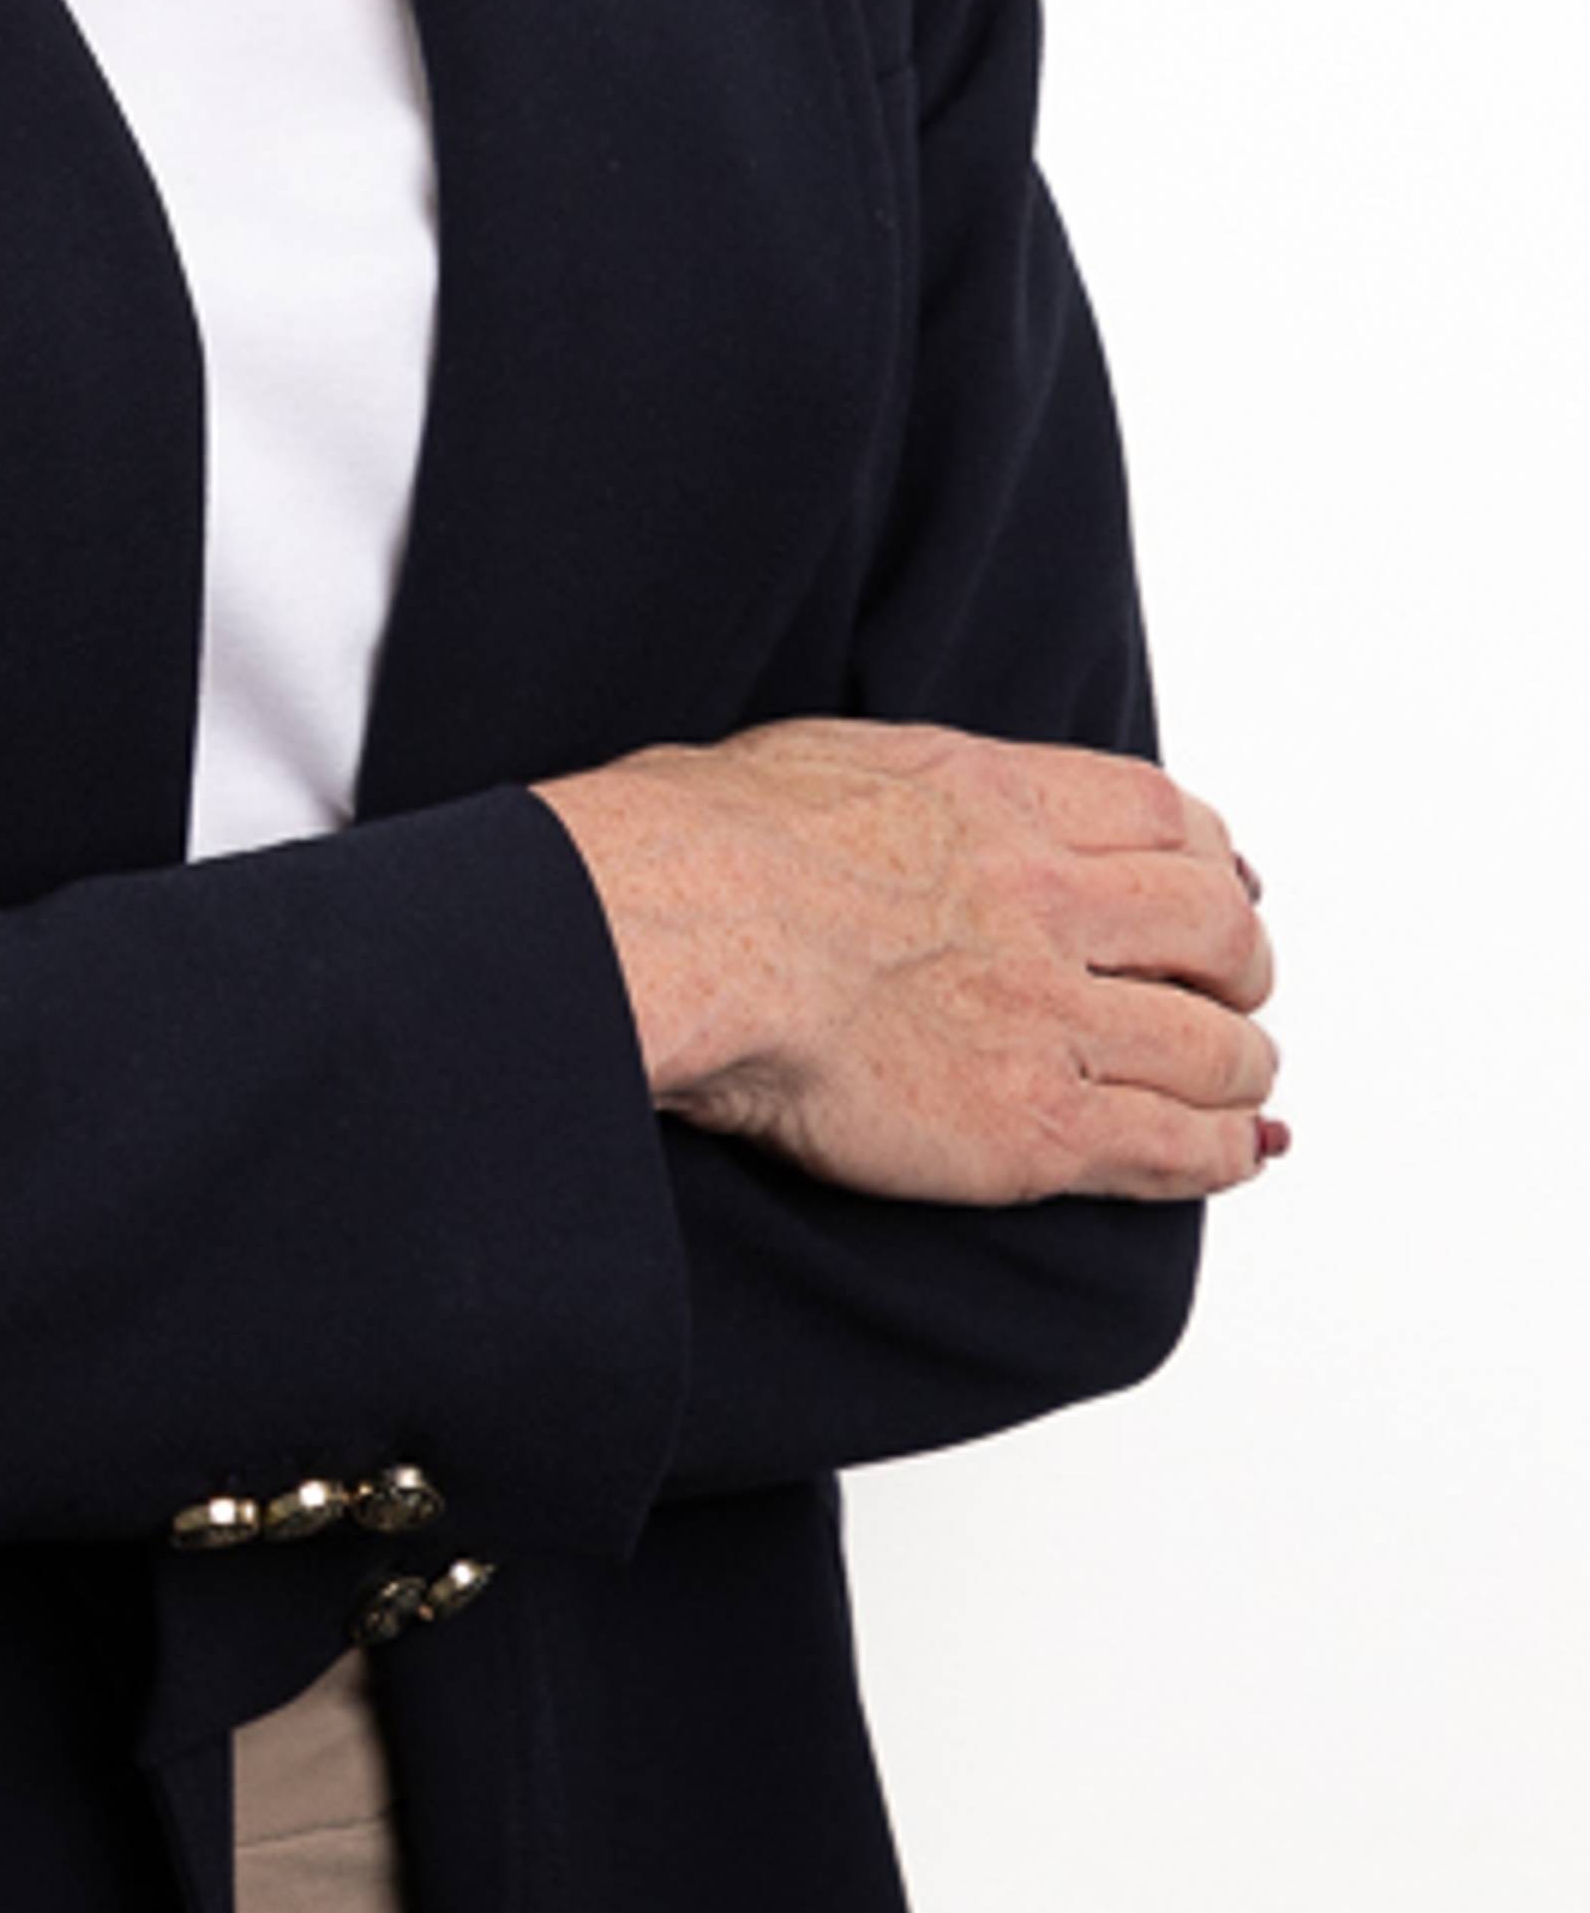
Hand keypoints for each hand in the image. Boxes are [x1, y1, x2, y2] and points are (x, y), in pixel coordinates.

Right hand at [534, 719, 1281, 1205]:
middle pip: (1219, 926)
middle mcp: (1045, 895)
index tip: (1216, 884)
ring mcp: (1049, 1013)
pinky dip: (1220, 1153)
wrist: (673, 927)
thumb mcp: (826, 759)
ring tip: (1230, 1084)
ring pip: (1219, 1048)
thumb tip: (896, 802)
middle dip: (1239, 963)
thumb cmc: (698, 844)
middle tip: (1229, 989)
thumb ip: (906, 790)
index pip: (1163, 814)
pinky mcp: (1033, 1125)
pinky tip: (1231, 1153)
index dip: (1208, 857)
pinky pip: (1174, 1147)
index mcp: (994, 797)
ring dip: (1238, 1067)